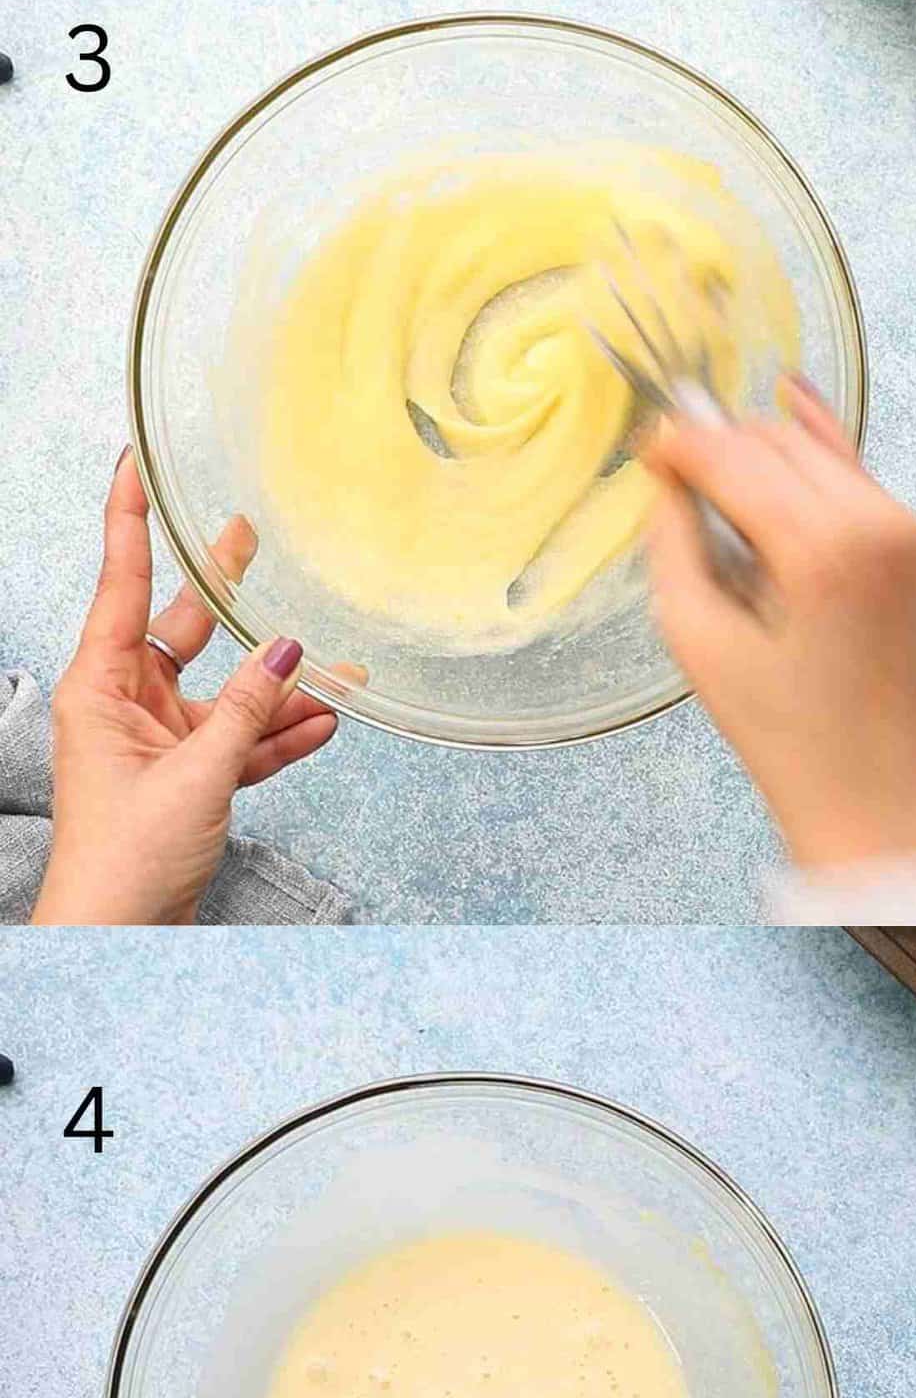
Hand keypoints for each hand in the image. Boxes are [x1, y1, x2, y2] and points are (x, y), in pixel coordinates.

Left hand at [32, 451, 338, 924]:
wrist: (117, 935)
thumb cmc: (124, 858)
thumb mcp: (197, 774)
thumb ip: (249, 711)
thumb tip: (287, 653)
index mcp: (100, 686)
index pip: (121, 581)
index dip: (130, 518)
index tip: (134, 462)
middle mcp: (125, 704)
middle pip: (181, 626)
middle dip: (221, 588)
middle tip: (249, 533)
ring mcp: (158, 742)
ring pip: (226, 693)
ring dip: (277, 685)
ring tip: (334, 661)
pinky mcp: (187, 779)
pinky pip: (241, 743)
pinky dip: (279, 737)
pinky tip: (325, 722)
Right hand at [643, 378, 915, 872]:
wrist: (870, 788)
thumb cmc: (784, 734)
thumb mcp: (698, 640)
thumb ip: (674, 544)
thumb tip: (667, 482)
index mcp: (821, 550)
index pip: (734, 458)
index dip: (681, 444)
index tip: (646, 446)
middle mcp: (874, 523)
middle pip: (775, 440)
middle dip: (721, 445)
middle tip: (672, 470)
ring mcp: (905, 529)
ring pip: (815, 448)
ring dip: (762, 455)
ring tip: (718, 489)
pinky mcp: (915, 543)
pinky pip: (851, 474)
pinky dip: (810, 458)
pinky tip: (789, 406)